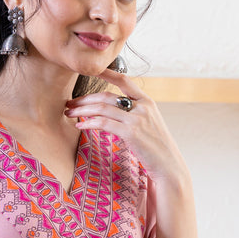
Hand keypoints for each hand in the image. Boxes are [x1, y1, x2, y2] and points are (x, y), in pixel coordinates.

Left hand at [64, 68, 187, 185]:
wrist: (169, 167)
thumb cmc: (156, 149)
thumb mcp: (148, 125)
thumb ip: (134, 114)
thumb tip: (114, 111)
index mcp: (147, 102)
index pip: (124, 80)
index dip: (106, 73)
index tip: (90, 71)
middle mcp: (142, 106)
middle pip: (106, 95)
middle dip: (85, 98)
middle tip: (70, 103)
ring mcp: (137, 119)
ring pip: (102, 108)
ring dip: (82, 110)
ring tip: (69, 113)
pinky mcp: (131, 132)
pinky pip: (103, 123)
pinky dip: (88, 123)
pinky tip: (79, 125)